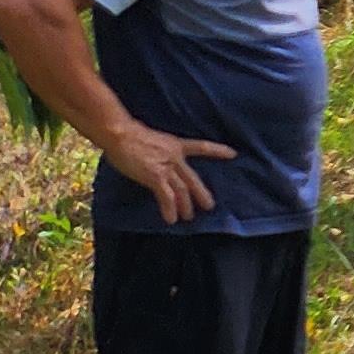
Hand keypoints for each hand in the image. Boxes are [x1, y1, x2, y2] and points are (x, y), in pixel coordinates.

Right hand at [104, 122, 233, 222]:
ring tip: (188, 217)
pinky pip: (166, 197)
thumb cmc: (129, 134)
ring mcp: (167, 166)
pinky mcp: (155, 176)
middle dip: (201, 193)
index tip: (233, 154)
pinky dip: (169, 209)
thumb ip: (159, 149)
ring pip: (182, 190)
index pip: (202, 147)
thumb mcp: (152, 139)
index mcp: (175, 144)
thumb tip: (156, 157)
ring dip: (185, 206)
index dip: (218, 151)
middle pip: (193, 178)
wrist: (120, 133)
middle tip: (210, 206)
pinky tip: (170, 220)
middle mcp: (175, 156)